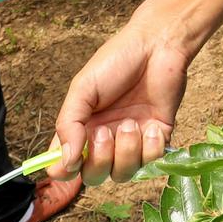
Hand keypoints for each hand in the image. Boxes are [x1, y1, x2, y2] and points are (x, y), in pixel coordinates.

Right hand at [49, 16, 190, 184]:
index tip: (70, 161)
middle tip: (106, 131)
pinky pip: (152, 163)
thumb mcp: (83, 89)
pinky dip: (151, 148)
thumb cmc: (117, 61)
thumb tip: (66, 161)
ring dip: (126, 152)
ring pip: (123, 174)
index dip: (64, 171)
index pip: (65, 165)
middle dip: (99, 160)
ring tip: (131, 122)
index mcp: (81, 129)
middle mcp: (105, 140)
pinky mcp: (158, 138)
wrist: (158, 45)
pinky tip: (152, 125)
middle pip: (94, 176)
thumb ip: (69, 124)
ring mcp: (132, 141)